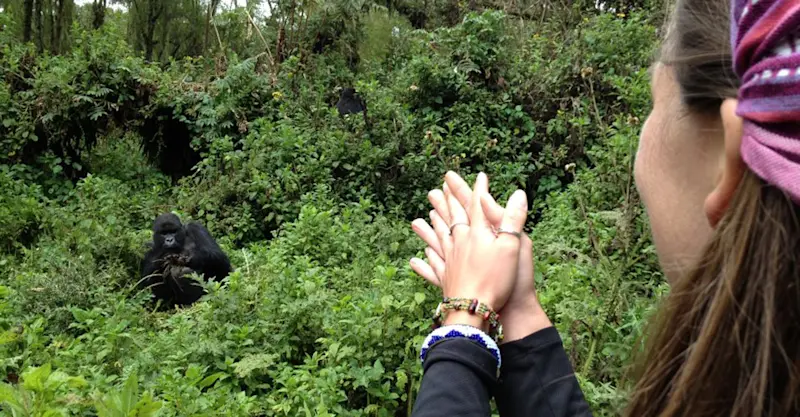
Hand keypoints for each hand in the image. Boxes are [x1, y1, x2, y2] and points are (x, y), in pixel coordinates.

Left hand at [410, 171, 551, 341]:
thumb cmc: (496, 278)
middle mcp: (459, 243)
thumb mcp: (512, 247)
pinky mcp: (446, 280)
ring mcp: (449, 261)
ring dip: (431, 227)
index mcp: (477, 233)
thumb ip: (512, 219)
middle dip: (447, 202)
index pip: (477, 205)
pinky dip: (425, 262)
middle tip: (437, 189)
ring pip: (438, 239)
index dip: (479, 189)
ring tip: (422, 218)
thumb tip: (518, 192)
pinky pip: (432, 268)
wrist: (474, 309)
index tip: (480, 175)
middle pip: (452, 218)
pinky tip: (418, 258)